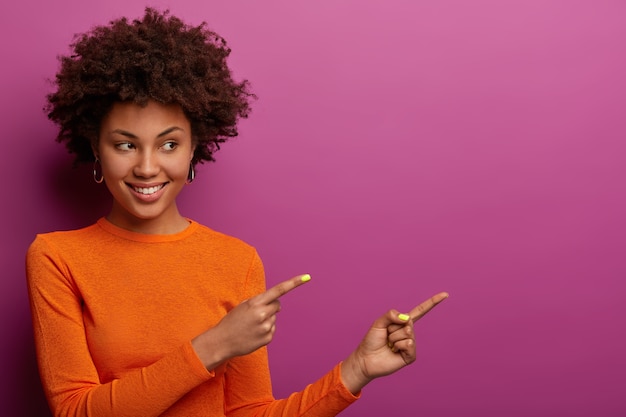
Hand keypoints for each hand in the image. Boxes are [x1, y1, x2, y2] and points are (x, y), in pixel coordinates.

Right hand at [192, 274, 310, 368]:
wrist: (222, 341)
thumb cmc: (232, 321)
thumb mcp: (243, 306)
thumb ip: (260, 301)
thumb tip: (279, 305)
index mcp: (255, 303)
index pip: (279, 290)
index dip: (294, 283)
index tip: (307, 277)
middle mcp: (263, 314)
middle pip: (278, 305)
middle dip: (270, 306)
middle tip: (256, 313)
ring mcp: (266, 327)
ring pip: (274, 318)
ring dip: (266, 319)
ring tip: (251, 325)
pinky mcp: (268, 338)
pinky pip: (272, 329)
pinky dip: (265, 330)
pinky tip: (253, 333)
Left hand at [341, 292, 448, 393]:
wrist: (366, 359)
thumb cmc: (371, 341)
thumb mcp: (378, 323)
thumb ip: (391, 315)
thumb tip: (406, 318)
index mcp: (402, 323)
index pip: (420, 311)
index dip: (432, 302)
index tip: (445, 294)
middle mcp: (409, 333)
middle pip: (408, 322)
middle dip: (393, 328)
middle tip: (386, 336)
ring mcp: (411, 344)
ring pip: (408, 333)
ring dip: (394, 338)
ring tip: (389, 345)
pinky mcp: (411, 356)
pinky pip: (410, 344)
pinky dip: (399, 346)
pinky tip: (394, 352)